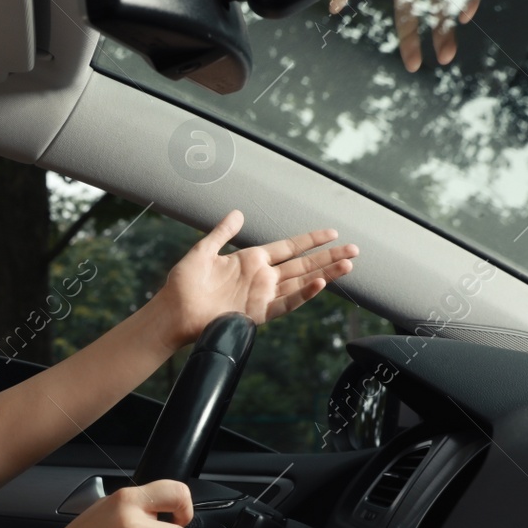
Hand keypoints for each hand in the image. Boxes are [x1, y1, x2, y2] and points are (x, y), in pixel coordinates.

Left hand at [150, 209, 358, 349]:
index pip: (288, 247)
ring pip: (301, 282)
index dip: (310, 240)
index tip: (332, 233)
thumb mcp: (203, 251)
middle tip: (354, 249)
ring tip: (348, 265)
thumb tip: (237, 213)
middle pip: (302, 264)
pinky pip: (285, 303)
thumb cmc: (183, 284)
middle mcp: (261, 278)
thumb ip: (221, 233)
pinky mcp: (257, 313)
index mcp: (250, 260)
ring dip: (325, 273)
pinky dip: (303, 294)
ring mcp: (261, 296)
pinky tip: (320, 283)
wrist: (173, 312)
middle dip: (328, 256)